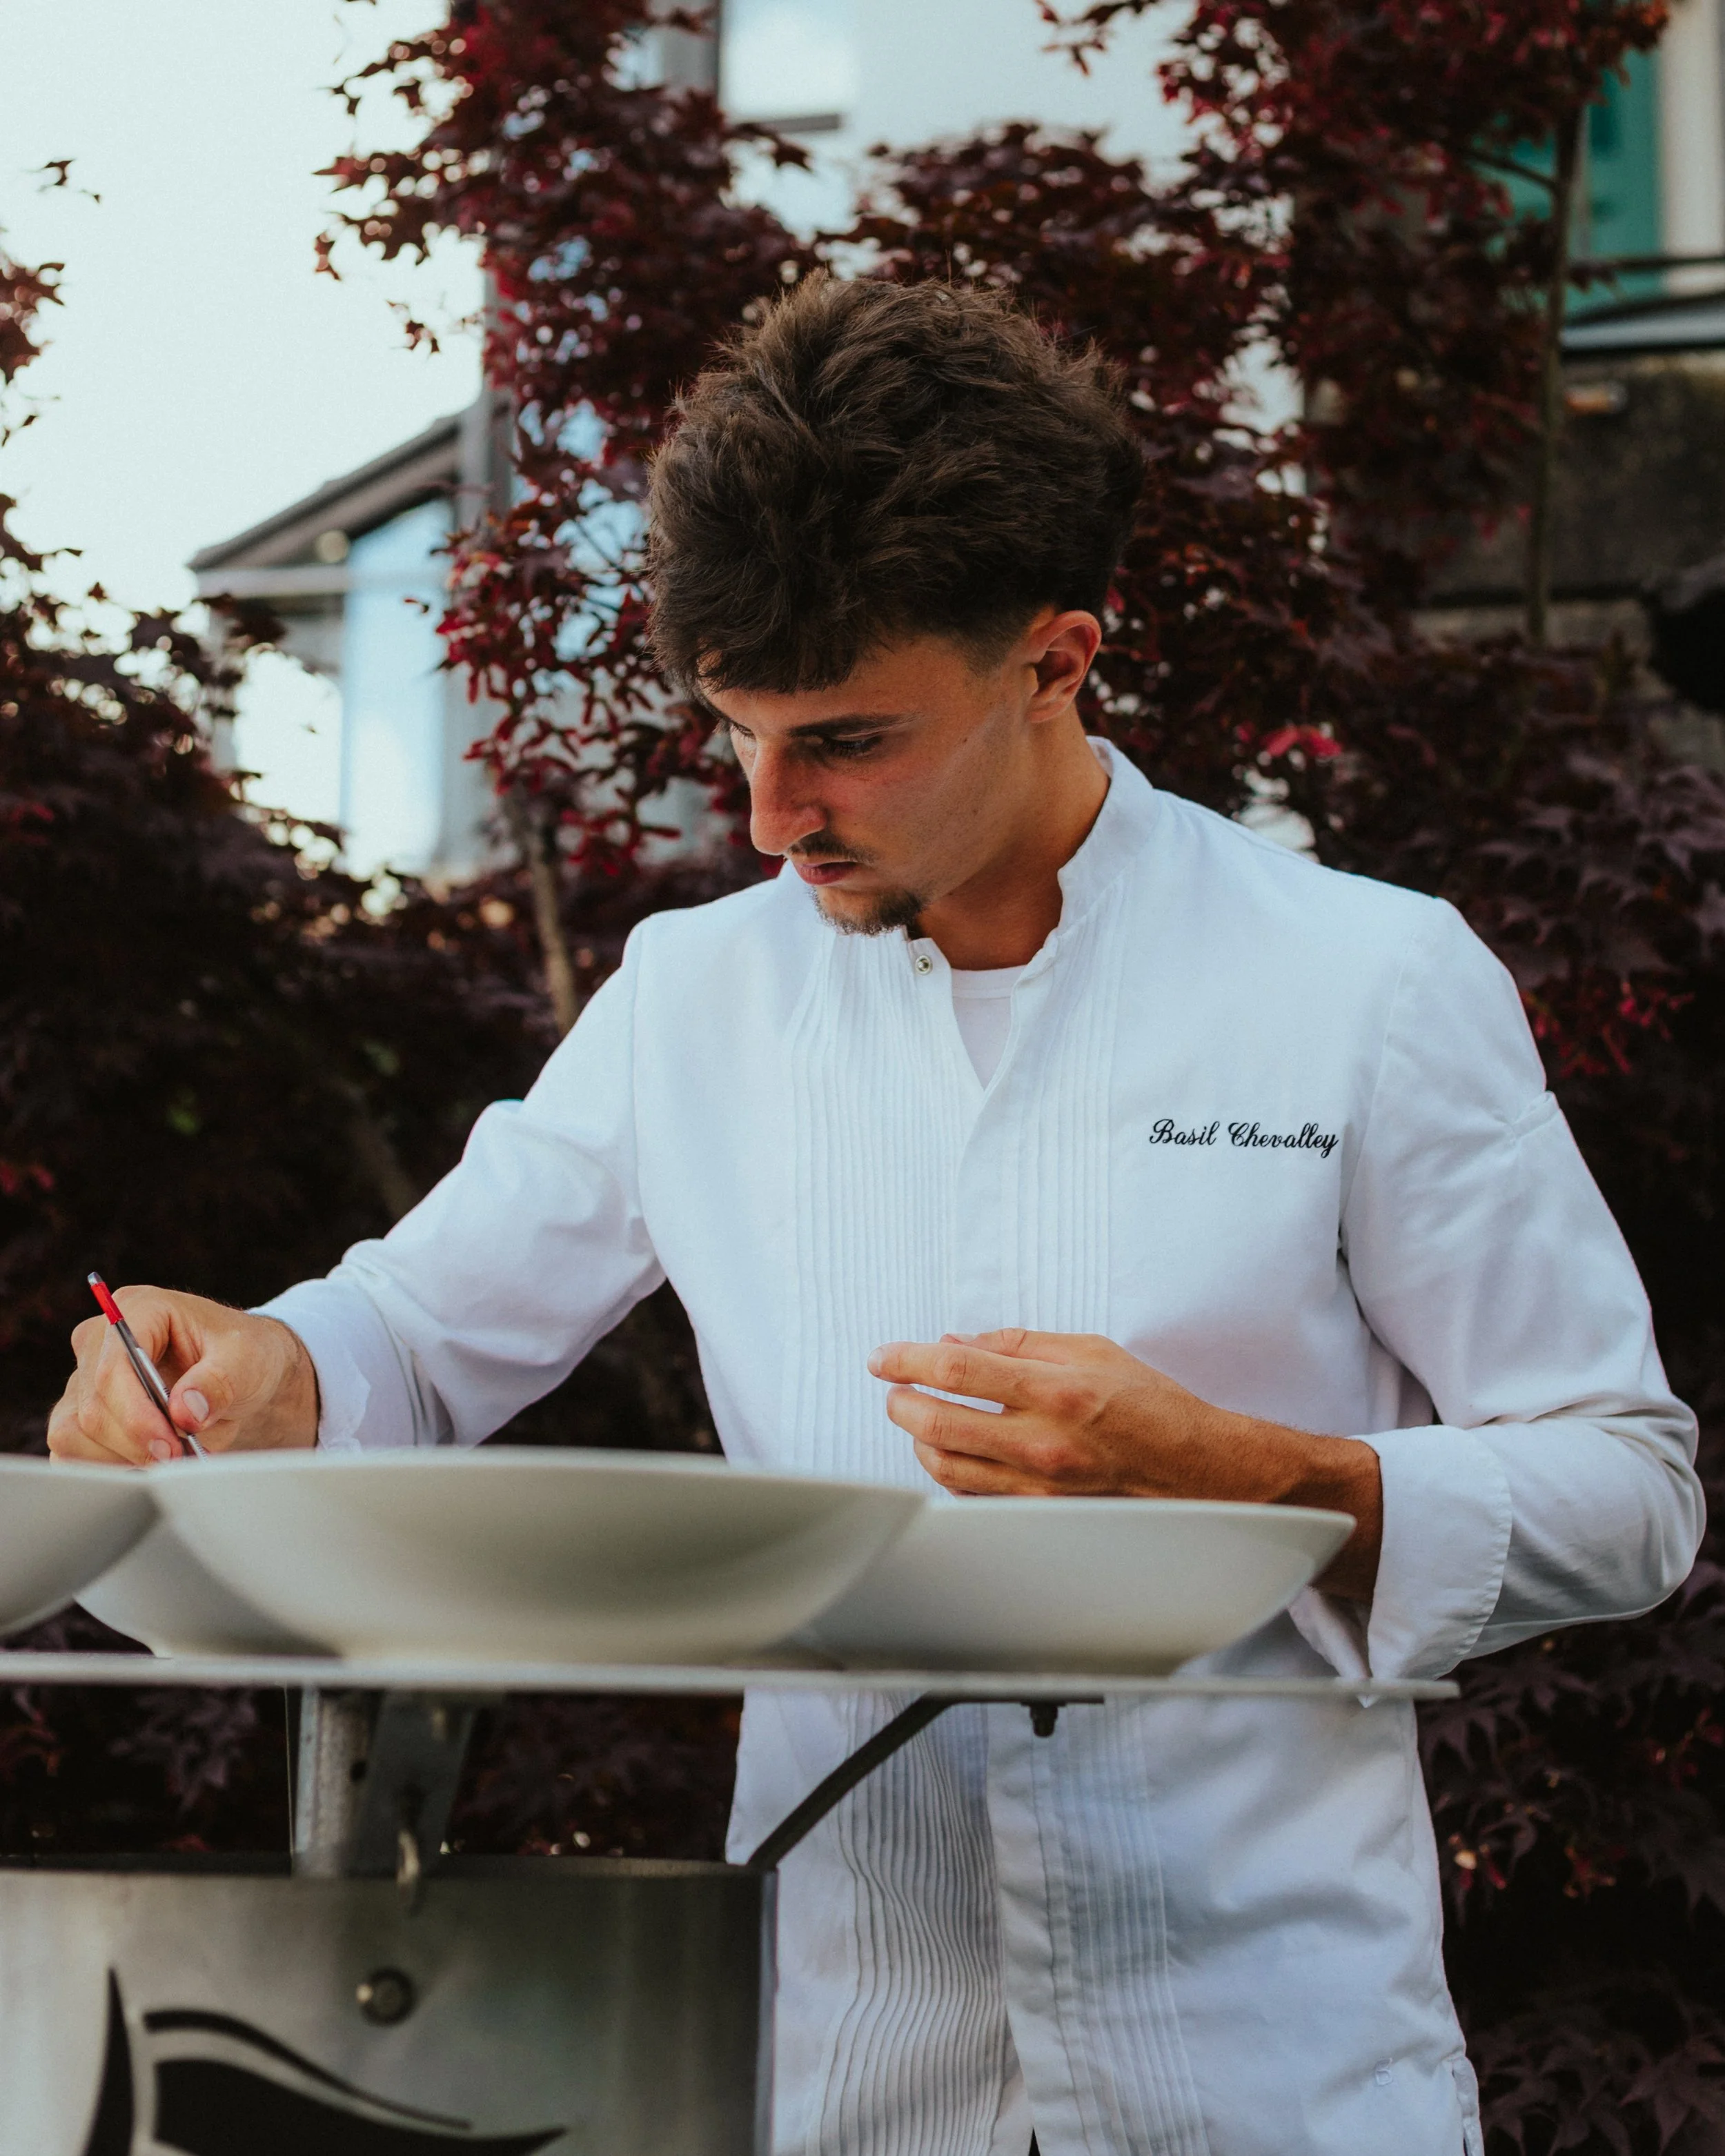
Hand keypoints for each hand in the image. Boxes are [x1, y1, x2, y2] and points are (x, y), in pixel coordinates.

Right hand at [48, 1286, 318, 1466]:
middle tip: (182, 1457)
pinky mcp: (80, 1411)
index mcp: (137, 1308)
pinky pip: (72, 1451)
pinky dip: (110, 1464)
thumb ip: (218, 1382)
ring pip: (75, 1434)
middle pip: (92, 1409)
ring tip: (174, 1452)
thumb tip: (184, 1413)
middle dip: (137, 1443)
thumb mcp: (247, 1360)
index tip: (170, 1447)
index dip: (136, 1416)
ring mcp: (84, 1377)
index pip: (112, 1369)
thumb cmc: (244, 1356)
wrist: (241, 1375)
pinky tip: (149, 1459)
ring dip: (125, 1456)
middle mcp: (99, 1339)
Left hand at [867, 1328, 1381, 1600]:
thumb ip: (1019, 1345)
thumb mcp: (1092, 1351)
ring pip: (945, 1469)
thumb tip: (957, 1342)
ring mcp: (1038, 1488)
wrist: (1201, 1473)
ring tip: (916, 1417)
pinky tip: (950, 1451)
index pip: (958, 1372)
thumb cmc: (1153, 1408)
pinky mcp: (1039, 1516)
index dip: (908, 1360)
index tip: (883, 1357)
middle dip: (901, 1402)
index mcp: (1056, 1392)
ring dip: (917, 1439)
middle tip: (894, 1386)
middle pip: (936, 1425)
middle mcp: (1042, 1444)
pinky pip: (972, 1496)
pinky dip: (949, 1471)